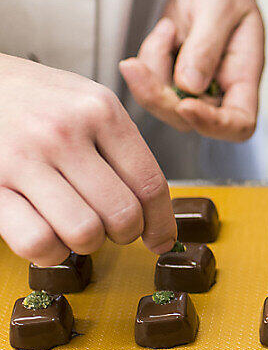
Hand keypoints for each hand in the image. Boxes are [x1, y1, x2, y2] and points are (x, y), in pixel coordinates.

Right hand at [0, 56, 176, 265]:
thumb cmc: (32, 98)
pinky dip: (48, 251)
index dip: (162, 222)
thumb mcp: (85, 100)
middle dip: (124, 234)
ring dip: (86, 244)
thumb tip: (155, 207)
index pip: (150, 183)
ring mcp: (24, 159)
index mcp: (100, 110)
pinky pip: (38, 241)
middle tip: (111, 229)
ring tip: (76, 228)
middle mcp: (64, 132)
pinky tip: (46, 235)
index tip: (161, 239)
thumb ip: (121, 144)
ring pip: (85, 233)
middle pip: (123, 214)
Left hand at [119, 0, 264, 141]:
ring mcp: (195, 86)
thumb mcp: (218, 8)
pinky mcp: (171, 77)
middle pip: (190, 120)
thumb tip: (190, 86)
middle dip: (159, 96)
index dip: (214, 125)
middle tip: (137, 65)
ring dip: (151, 70)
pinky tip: (166, 31)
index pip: (239, 123)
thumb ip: (205, 47)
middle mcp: (221, 89)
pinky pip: (149, 82)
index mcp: (245, 76)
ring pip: (163, 103)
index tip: (186, 105)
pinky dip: (147, 58)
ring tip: (167, 29)